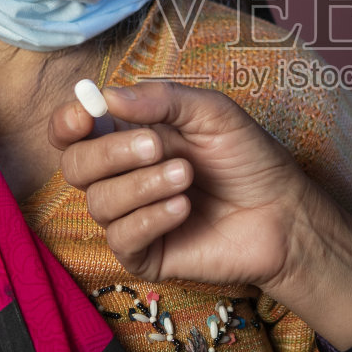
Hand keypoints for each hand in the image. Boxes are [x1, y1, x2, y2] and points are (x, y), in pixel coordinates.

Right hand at [52, 81, 337, 288]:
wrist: (283, 212)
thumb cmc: (249, 159)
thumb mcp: (213, 113)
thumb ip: (163, 99)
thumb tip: (108, 97)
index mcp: (129, 137)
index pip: (73, 132)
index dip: (68, 123)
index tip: (86, 117)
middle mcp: (122, 176)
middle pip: (75, 166)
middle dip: (110, 153)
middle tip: (157, 146)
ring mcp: (131, 217)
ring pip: (98, 203)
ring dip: (142, 185)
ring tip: (187, 176)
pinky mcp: (145, 254)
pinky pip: (121, 238)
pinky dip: (150, 218)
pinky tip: (183, 208)